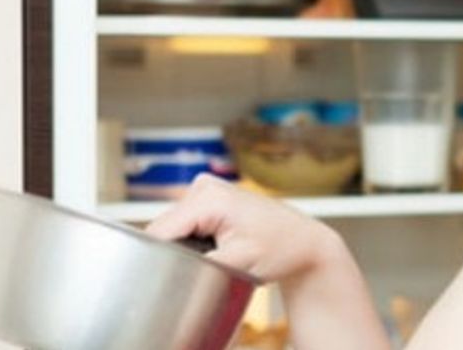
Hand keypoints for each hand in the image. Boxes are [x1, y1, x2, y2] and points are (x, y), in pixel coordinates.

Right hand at [144, 174, 338, 285]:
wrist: (303, 241)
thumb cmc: (280, 249)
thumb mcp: (237, 262)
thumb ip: (199, 264)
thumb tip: (169, 268)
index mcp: (208, 198)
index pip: (159, 231)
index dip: (159, 257)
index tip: (171, 276)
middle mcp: (204, 187)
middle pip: (164, 228)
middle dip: (173, 253)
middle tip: (205, 267)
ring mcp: (206, 189)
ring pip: (172, 228)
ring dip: (183, 247)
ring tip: (214, 258)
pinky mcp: (209, 198)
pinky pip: (185, 224)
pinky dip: (192, 240)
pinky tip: (213, 250)